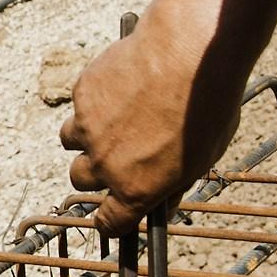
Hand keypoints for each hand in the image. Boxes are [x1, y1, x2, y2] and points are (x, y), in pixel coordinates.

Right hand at [57, 0, 246, 233]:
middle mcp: (104, 163)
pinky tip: (123, 86)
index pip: (108, 222)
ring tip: (112, 117)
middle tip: (115, 154)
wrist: (187, 54)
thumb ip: (175, 183)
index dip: (109, 221)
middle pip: (80, 179)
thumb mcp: (203, 158)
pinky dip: (95, 100)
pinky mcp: (82, 94)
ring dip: (85, 135)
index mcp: (135, 188)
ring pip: (70, 140)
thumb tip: (164, 200)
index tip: (111, 214)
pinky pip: (80, 104)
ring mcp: (88, 127)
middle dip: (93, 171)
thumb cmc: (206, 105)